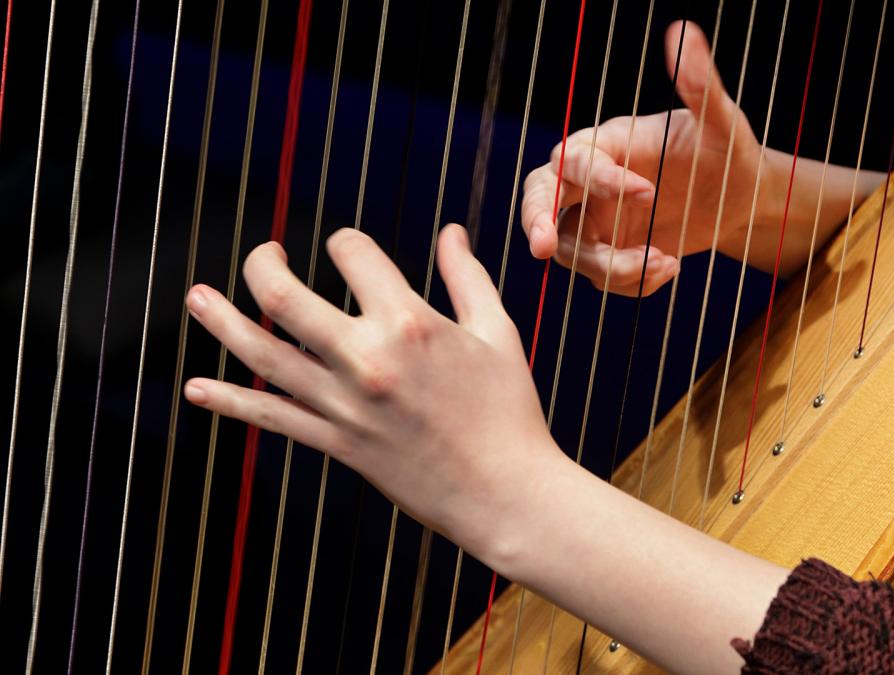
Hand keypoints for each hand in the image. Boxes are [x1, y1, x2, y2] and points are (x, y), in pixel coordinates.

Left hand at [182, 225, 560, 559]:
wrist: (504, 491)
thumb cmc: (508, 409)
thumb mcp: (496, 332)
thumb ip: (467, 277)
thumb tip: (450, 232)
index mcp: (409, 322)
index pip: (352, 253)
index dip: (346, 242)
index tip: (350, 250)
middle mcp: (366, 358)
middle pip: (284, 297)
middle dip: (263, 265)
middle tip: (266, 254)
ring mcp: (344, 404)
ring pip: (263, 355)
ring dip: (222, 322)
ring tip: (196, 297)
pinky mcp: (337, 443)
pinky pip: (272, 418)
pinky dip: (230, 402)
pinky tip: (196, 388)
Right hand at [522, 20, 763, 296]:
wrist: (743, 199)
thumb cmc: (730, 152)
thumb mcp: (722, 122)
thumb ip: (700, 83)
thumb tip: (683, 31)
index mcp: (607, 142)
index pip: (576, 159)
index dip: (602, 180)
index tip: (650, 193)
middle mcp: (590, 181)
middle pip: (540, 196)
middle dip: (536, 220)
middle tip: (541, 247)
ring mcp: (595, 219)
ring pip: (572, 251)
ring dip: (613, 267)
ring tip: (667, 264)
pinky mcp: (609, 252)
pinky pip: (601, 278)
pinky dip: (634, 283)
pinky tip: (671, 269)